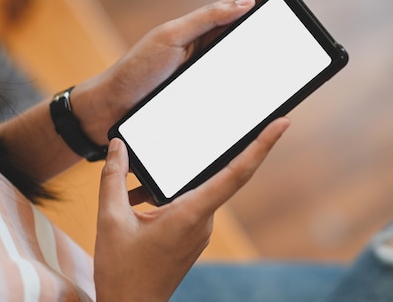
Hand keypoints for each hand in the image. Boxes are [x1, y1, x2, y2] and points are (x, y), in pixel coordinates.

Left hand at [71, 0, 322, 145]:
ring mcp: (212, 70)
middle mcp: (212, 44)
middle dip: (287, 18)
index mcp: (204, 23)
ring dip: (276, 55)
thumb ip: (206, 19)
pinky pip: (241, 88)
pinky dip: (258, 87)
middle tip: (313, 21)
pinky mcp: (209, 94)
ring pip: (252, 58)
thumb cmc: (135, 71)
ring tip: (300, 56)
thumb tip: (246, 3)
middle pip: (258, 26)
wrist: (112, 109)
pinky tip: (271, 94)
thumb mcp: (169, 38)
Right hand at [94, 118, 289, 300]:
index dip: (261, 146)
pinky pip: (190, 203)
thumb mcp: (110, 221)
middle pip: (221, 175)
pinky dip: (170, 194)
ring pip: (200, 190)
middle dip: (216, 149)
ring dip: (177, 177)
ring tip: (145, 176)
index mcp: (191, 214)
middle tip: (222, 120)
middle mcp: (203, 221)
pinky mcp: (193, 235)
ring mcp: (200, 230)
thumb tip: (118, 147)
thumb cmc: (123, 272)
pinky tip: (142, 197)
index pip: (236, 173)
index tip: (282, 124)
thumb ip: (114, 179)